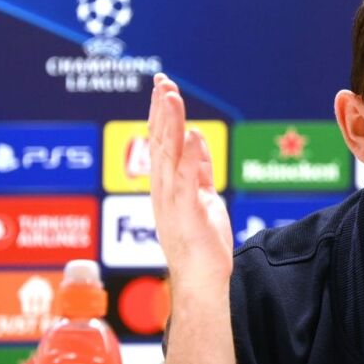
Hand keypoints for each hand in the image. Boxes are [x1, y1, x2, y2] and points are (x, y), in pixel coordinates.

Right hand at [148, 73, 232, 290]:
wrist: (203, 281)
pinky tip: (193, 135)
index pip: (161, 143)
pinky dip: (190, 157)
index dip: (161, 114)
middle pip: (160, 143)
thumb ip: (199, 172)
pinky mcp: (188, 214)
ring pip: (169, 156)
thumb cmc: (202, 245)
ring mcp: (173, 202)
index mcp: (166, 186)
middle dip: (161, 110)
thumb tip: (198, 142)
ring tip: (172, 97)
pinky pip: (188, 181)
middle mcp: (163, 191)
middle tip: (162, 82)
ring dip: (170, 125)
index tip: (163, 87)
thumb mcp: (203, 198)